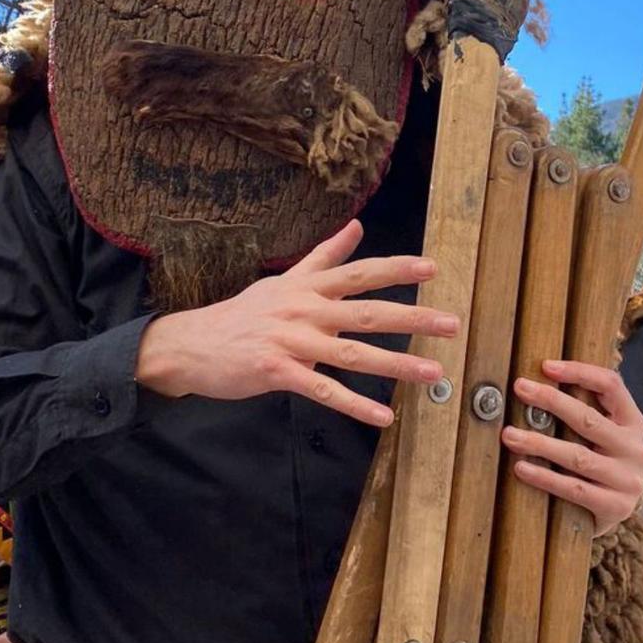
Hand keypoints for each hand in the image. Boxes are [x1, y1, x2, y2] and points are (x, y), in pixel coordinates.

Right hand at [135, 221, 458, 426]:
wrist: (191, 344)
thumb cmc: (243, 314)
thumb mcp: (285, 280)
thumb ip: (325, 256)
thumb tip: (357, 225)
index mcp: (308, 287)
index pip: (360, 273)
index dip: (397, 269)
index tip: (434, 268)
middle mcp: (304, 309)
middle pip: (367, 312)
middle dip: (413, 317)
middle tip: (451, 324)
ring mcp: (291, 341)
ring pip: (353, 354)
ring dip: (395, 364)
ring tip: (432, 374)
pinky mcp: (277, 372)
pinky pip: (323, 391)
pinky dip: (355, 405)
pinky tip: (383, 417)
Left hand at [498, 361, 642, 536]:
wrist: (619, 512)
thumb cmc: (603, 465)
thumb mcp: (605, 435)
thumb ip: (587, 411)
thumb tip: (537, 384)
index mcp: (634, 423)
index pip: (611, 386)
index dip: (580, 372)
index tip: (546, 366)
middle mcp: (635, 449)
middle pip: (589, 419)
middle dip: (551, 401)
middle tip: (520, 388)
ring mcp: (627, 480)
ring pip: (578, 456)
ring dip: (539, 443)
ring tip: (510, 435)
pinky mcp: (615, 507)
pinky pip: (574, 489)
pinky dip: (545, 477)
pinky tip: (522, 468)